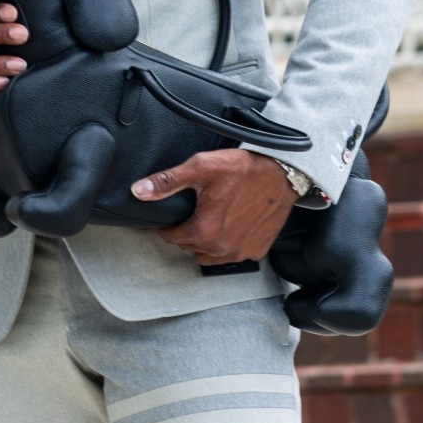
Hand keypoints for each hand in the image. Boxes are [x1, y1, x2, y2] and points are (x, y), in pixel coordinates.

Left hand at [132, 149, 298, 263]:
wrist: (283, 174)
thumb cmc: (245, 169)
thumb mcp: (202, 167)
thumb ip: (167, 181)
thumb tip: (139, 191)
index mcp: (204, 230)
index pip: (170, 237)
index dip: (166, 226)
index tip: (168, 217)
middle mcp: (221, 247)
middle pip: (188, 245)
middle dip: (185, 231)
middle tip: (192, 212)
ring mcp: (239, 252)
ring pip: (208, 254)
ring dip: (204, 242)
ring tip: (209, 220)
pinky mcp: (255, 251)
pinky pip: (231, 255)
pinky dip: (226, 245)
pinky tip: (230, 226)